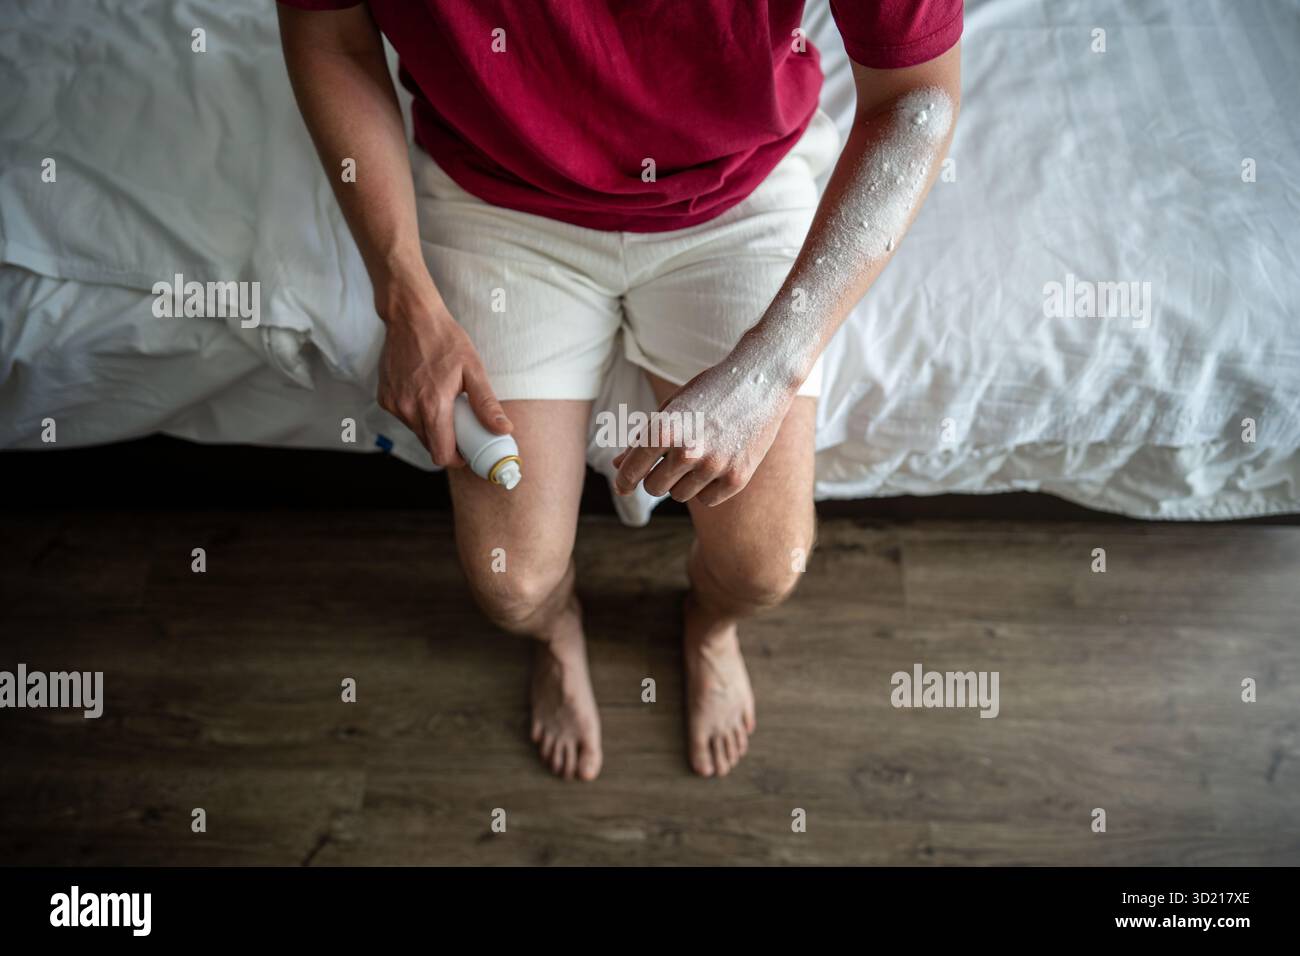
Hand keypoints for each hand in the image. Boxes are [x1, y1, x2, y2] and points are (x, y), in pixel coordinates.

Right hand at [376, 295, 510, 466]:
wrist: (411, 316)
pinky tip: (424, 391)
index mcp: (432, 406)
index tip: (466, 449)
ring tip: (442, 401)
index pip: (441, 455)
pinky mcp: (384, 397)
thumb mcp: (473, 370)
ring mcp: (393, 404)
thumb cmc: (445, 339)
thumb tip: (503, 430)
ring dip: (431, 425)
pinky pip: (404, 417)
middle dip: (446, 441)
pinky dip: (416, 412)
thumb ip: (486, 404)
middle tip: (459, 421)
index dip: (456, 458)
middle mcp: (408, 409)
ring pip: (416, 432)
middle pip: (429, 445)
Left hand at [613, 350, 797, 506]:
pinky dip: (707, 487)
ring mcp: (714, 466)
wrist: (761, 380)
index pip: (632, 470)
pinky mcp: (737, 478)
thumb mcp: (672, 407)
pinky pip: (707, 499)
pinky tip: (717, 463)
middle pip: (654, 487)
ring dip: (683, 481)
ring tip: (699, 455)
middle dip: (657, 476)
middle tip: (671, 460)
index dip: (624, 481)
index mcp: (665, 428)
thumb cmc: (710, 390)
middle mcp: (687, 450)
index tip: (623, 487)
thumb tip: (617, 465)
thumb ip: (643, 439)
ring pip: (680, 495)